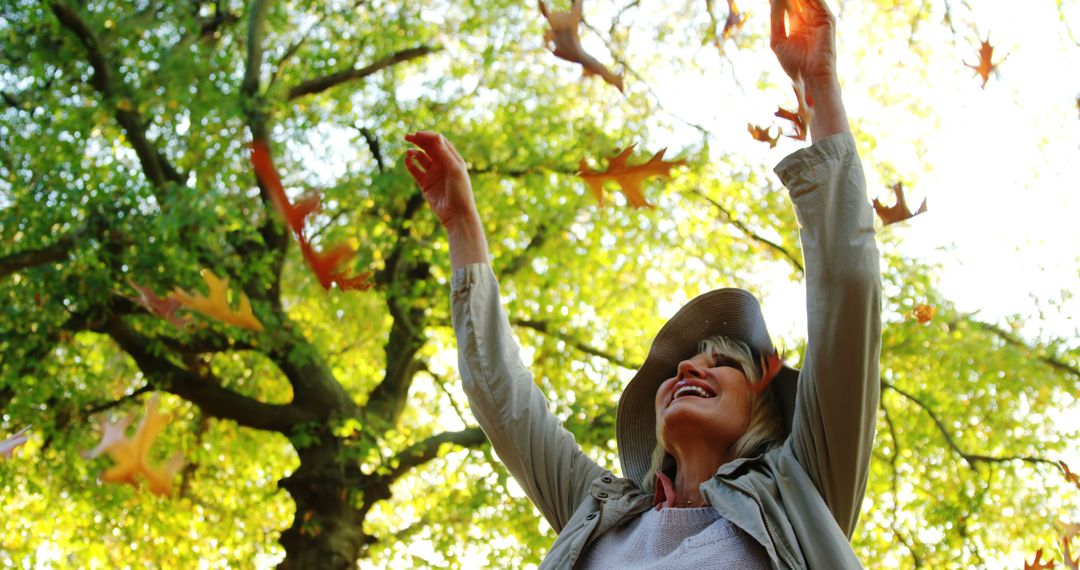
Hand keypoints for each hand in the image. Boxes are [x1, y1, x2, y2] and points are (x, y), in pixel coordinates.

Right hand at [404, 131, 487, 268]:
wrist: (457, 214)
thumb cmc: (460, 192)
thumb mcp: (455, 170)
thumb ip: (445, 154)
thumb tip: (436, 136)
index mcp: (452, 158)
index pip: (438, 141)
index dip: (427, 136)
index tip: (417, 134)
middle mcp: (442, 164)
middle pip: (428, 146)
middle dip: (418, 140)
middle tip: (407, 136)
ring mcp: (433, 173)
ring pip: (420, 157)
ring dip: (414, 152)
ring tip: (409, 153)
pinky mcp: (425, 183)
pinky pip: (414, 170)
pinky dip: (409, 164)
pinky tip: (407, 160)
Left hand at [770, 0, 836, 85]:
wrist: (810, 77)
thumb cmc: (793, 64)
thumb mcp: (778, 40)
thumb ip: (776, 19)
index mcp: (796, 24)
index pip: (787, 3)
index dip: (778, 0)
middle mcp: (808, 18)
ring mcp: (818, 17)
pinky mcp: (826, 18)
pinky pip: (817, 0)